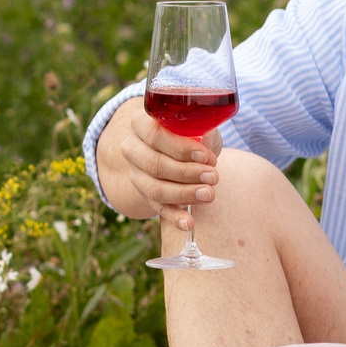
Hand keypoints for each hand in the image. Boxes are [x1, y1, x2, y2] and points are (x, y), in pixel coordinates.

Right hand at [97, 98, 225, 222]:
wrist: (179, 149)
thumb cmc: (191, 132)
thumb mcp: (197, 124)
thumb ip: (200, 129)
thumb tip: (203, 143)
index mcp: (140, 123)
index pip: (154, 135)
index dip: (180, 147)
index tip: (205, 156)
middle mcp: (132, 148)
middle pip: (154, 164)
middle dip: (186, 173)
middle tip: (213, 176)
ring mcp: (136, 173)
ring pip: (155, 189)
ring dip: (184, 194)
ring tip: (209, 194)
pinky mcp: (144, 194)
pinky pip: (157, 208)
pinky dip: (174, 218)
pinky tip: (189, 223)